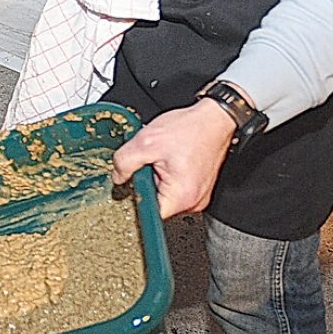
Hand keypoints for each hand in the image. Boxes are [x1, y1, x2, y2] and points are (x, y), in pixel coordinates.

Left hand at [111, 100, 236, 217]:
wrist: (215, 118)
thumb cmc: (191, 130)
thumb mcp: (146, 142)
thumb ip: (124, 162)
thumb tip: (117, 177)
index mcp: (181, 197)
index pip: (148, 215)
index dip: (133, 201)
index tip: (127, 187)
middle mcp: (192, 202)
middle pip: (155, 204)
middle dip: (144, 184)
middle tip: (147, 163)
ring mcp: (196, 196)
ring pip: (162, 194)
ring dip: (154, 178)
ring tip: (160, 158)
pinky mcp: (196, 187)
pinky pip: (172, 187)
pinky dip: (164, 174)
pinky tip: (167, 159)